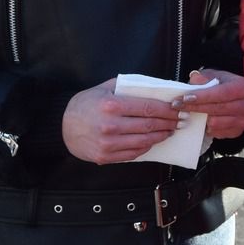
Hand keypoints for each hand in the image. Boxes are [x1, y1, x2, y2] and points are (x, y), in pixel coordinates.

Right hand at [62, 77, 179, 164]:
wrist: (63, 128)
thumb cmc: (85, 105)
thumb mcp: (103, 89)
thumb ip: (126, 87)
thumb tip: (153, 88)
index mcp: (111, 105)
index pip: (148, 108)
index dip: (168, 110)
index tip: (179, 109)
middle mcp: (111, 125)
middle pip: (149, 125)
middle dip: (169, 123)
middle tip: (180, 121)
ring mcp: (109, 143)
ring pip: (144, 141)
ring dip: (161, 136)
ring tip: (170, 131)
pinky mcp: (106, 157)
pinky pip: (134, 153)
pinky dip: (147, 146)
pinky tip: (153, 141)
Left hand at [180, 69, 243, 139]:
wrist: (230, 97)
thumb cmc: (220, 85)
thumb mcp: (212, 76)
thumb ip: (203, 78)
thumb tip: (195, 79)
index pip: (222, 93)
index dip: (203, 97)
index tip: (185, 98)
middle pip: (218, 109)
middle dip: (196, 108)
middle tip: (178, 106)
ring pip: (216, 122)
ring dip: (199, 119)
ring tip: (187, 113)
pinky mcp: (238, 131)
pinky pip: (218, 133)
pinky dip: (206, 127)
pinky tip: (200, 120)